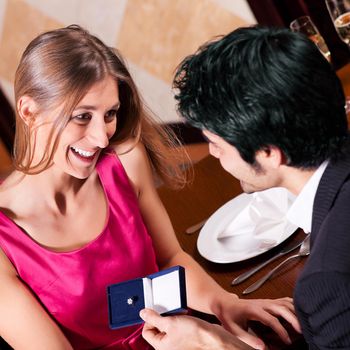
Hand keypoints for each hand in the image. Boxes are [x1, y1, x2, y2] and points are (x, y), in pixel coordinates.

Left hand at [140, 309, 254, 349]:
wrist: (215, 339)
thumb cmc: (196, 336)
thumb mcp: (170, 323)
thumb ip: (154, 318)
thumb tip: (142, 314)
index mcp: (161, 347)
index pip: (147, 332)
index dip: (150, 319)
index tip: (155, 311)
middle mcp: (169, 346)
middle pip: (158, 328)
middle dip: (163, 317)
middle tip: (168, 311)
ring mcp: (178, 342)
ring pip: (169, 326)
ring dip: (173, 317)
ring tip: (179, 312)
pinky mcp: (187, 337)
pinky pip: (179, 326)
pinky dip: (180, 319)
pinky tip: (186, 315)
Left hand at [213, 295, 300, 348]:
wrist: (225, 303)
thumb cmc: (229, 315)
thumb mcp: (234, 329)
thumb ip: (248, 338)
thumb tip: (263, 348)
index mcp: (253, 309)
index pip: (271, 319)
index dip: (281, 330)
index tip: (287, 341)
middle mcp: (261, 303)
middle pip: (281, 307)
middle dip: (293, 318)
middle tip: (302, 332)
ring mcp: (265, 301)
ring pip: (284, 302)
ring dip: (295, 311)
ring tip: (304, 323)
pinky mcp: (268, 301)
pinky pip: (283, 300)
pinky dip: (293, 305)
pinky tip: (299, 312)